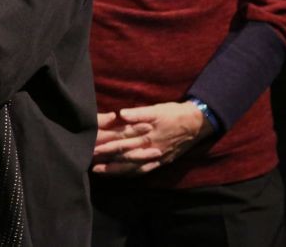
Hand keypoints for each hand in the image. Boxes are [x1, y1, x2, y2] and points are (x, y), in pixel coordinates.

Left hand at [91, 102, 213, 175]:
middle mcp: (148, 148)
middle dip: (105, 158)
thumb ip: (139, 113)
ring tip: (98, 171)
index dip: (105, 144)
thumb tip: (121, 114)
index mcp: (145, 134)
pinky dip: (131, 173)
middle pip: (123, 154)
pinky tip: (121, 175)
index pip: (121, 140)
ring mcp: (154, 157)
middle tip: (88, 161)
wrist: (197, 124)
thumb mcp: (157, 109)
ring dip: (114, 169)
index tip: (91, 146)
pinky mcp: (160, 161)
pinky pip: (143, 170)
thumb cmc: (173, 113)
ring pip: (131, 166)